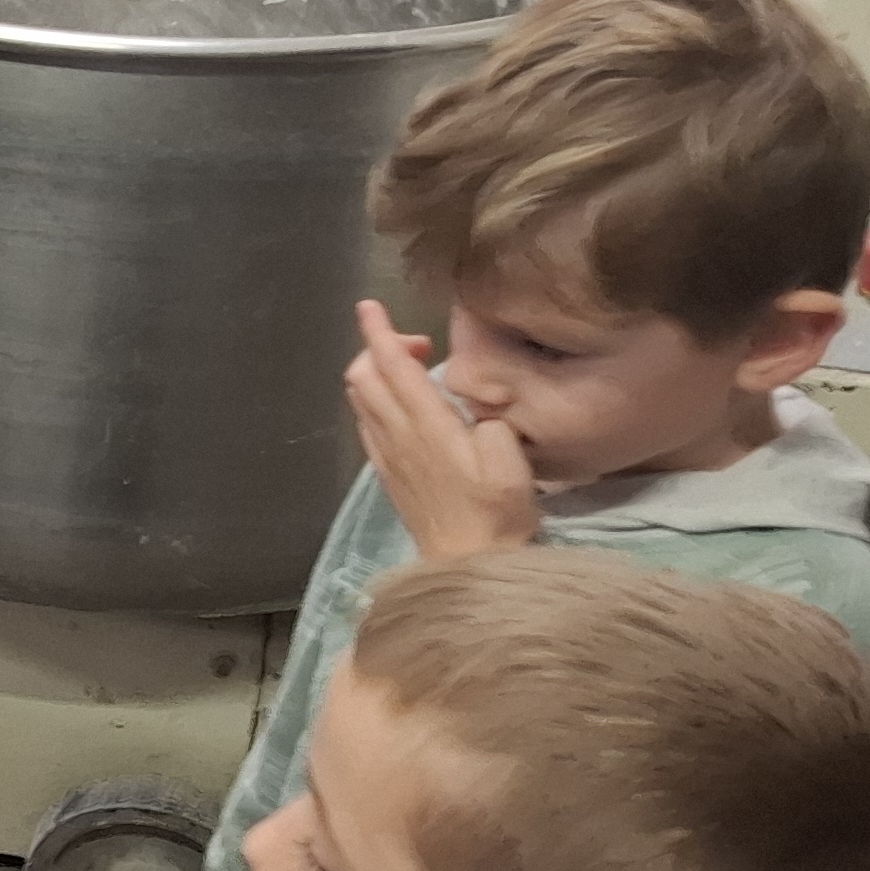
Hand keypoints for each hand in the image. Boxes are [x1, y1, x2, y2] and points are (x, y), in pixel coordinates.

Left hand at [342, 300, 536, 558]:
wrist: (469, 565)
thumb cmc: (496, 510)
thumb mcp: (509, 453)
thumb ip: (490, 416)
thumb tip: (475, 404)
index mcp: (425, 423)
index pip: (391, 365)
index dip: (378, 331)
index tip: (369, 305)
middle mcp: (396, 435)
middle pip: (363, 376)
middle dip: (380, 348)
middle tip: (419, 347)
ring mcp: (386, 456)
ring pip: (361, 399)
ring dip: (376, 373)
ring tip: (413, 372)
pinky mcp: (387, 475)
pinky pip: (368, 424)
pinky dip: (376, 401)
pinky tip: (402, 408)